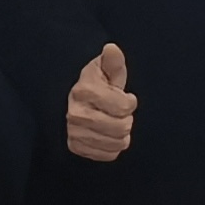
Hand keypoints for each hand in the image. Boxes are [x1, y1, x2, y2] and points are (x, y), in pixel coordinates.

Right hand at [66, 41, 135, 160]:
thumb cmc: (96, 84)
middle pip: (122, 128)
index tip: (125, 98)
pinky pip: (108, 155)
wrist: (74, 103)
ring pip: (117, 143)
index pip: (125, 107)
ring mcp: (74, 132)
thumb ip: (113, 61)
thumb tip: (112, 48)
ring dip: (121, 134)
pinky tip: (107, 135)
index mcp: (84, 91)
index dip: (130, 103)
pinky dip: (113, 147)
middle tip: (120, 113)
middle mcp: (76, 114)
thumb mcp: (106, 69)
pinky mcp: (76, 147)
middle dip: (127, 119)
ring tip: (113, 123)